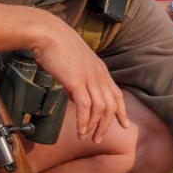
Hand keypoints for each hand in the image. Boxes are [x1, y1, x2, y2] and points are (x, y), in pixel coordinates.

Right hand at [31, 13, 128, 141]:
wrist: (48, 34)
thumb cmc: (57, 48)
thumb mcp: (74, 65)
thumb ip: (79, 81)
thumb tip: (76, 98)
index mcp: (101, 70)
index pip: (117, 94)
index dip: (121, 111)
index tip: (124, 124)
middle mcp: (99, 75)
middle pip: (111, 105)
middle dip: (107, 124)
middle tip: (98, 138)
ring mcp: (89, 78)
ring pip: (101, 108)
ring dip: (94, 126)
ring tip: (87, 137)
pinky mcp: (77, 81)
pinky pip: (85, 106)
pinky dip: (84, 121)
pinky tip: (80, 130)